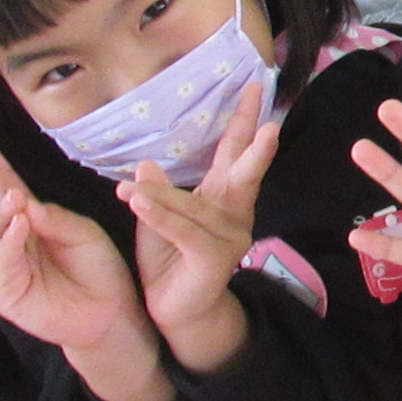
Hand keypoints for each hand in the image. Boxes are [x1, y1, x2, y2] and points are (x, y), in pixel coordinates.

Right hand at [0, 123, 164, 400]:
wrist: (110, 312)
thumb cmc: (99, 270)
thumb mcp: (83, 232)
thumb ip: (53, 216)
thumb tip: (18, 198)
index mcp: (28, 218)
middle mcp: (8, 239)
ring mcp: (2, 266)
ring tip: (14, 200)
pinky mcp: (3, 292)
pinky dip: (7, 242)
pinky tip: (18, 226)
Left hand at [120, 81, 276, 366]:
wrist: (176, 314)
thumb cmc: (169, 265)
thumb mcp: (157, 220)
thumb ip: (157, 193)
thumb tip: (148, 162)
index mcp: (223, 199)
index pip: (233, 153)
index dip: (244, 121)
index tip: (254, 86)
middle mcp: (233, 214)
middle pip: (244, 172)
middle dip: (255, 146)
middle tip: (269, 123)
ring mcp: (229, 237)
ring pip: (195, 205)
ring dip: (161, 196)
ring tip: (132, 189)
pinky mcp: (214, 259)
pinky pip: (183, 232)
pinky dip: (160, 217)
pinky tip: (138, 202)